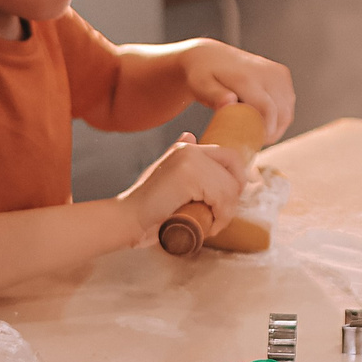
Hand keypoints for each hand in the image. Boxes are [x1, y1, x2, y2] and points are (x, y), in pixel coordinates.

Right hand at [117, 133, 249, 246]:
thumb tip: (191, 135)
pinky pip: (221, 196)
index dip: (236, 179)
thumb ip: (179, 159)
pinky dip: (221, 216)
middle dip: (234, 195)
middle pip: (234, 167)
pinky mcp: (188, 176)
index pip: (229, 156)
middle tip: (221, 216)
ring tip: (212, 225)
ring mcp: (189, 160)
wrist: (125, 220)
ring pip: (230, 186)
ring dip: (227, 211)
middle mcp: (189, 149)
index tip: (228, 202)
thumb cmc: (147, 207)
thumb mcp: (165, 176)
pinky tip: (208, 227)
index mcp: (186, 148)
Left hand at [178, 40, 295, 142]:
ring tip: (255, 129)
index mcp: (247, 78)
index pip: (267, 111)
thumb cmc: (203, 74)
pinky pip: (288, 104)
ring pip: (287, 112)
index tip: (252, 143)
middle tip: (252, 140)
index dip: (264, 132)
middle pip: (281, 115)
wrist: (211, 55)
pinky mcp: (282, 74)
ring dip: (275, 126)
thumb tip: (229, 103)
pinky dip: (279, 116)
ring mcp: (277, 73)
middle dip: (270, 133)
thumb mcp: (201, 86)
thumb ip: (215, 96)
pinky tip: (262, 118)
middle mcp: (267, 73)